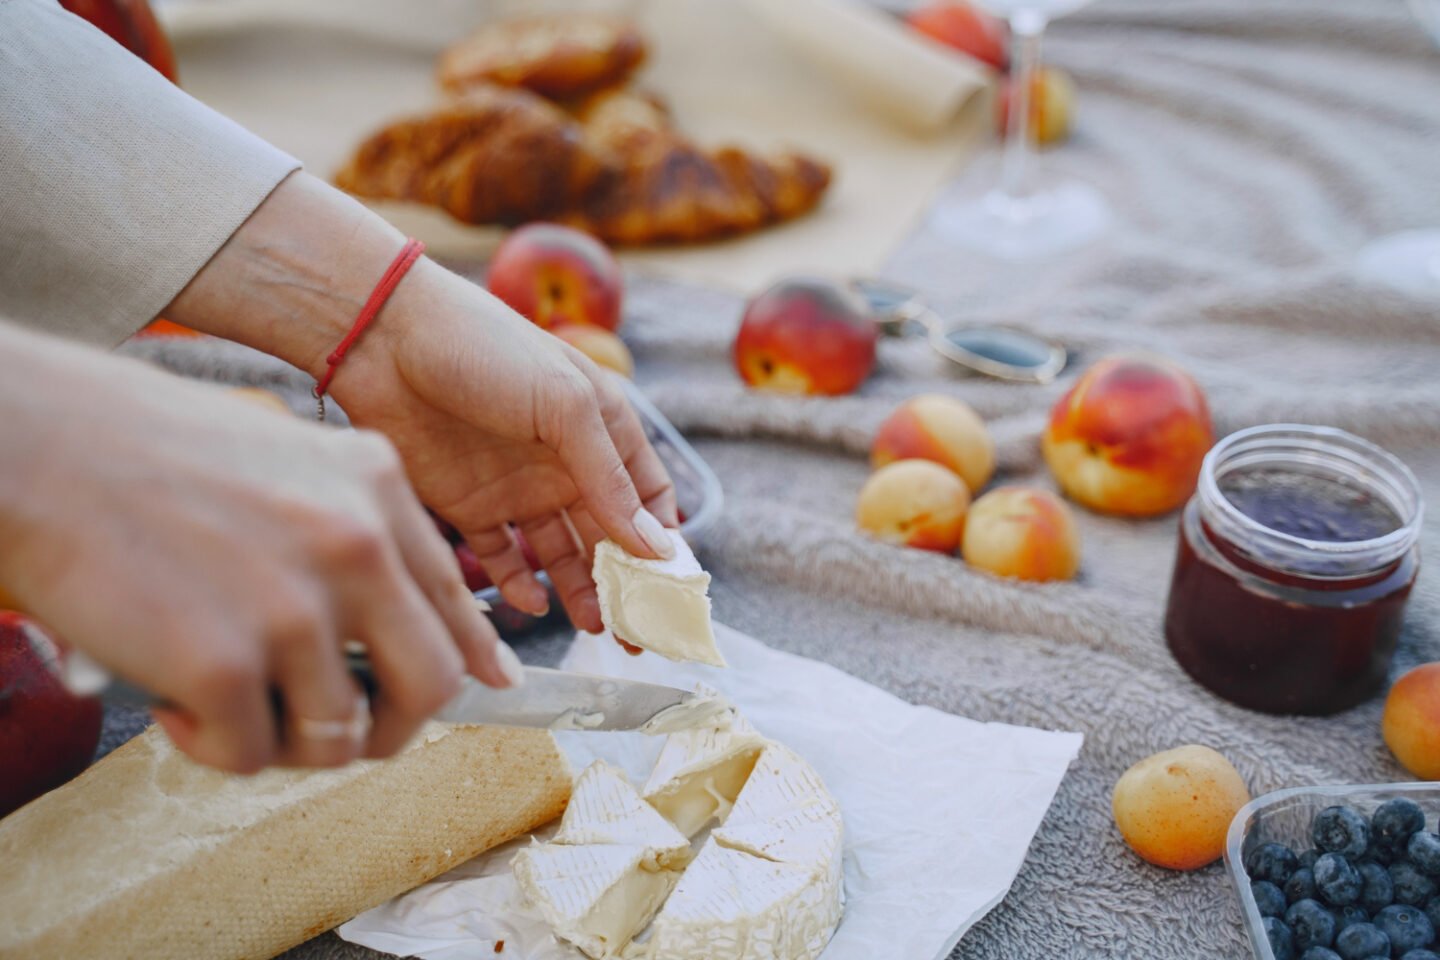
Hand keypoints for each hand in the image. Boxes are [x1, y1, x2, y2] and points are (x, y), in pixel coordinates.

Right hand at [0, 323, 521, 772]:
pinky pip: (248, 753)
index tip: (482, 689)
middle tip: (337, 731)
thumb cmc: (141, 451)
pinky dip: (210, 745)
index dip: (470, 659)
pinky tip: (171, 699)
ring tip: (221, 701)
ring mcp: (296, 607)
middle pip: (428, 684)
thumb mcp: (284, 459)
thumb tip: (387, 614)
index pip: (455, 601)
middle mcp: (356, 544)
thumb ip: (348, 526)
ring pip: (336, 736)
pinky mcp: (226, 665)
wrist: (36, 444)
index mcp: (375, 487)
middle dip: (390, 727)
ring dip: (281, 739)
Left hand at [168, 173, 678, 632]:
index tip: (672, 592)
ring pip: (558, 556)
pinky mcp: (466, 506)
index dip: (662, 545)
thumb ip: (609, 480)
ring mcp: (516, 487)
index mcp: (601, 429)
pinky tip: (532, 604)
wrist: (384, 336)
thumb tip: (656, 547)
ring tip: (594, 627)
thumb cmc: (486, 348)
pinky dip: (518, 585)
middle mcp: (563, 463)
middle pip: (606, 537)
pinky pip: (501, 560)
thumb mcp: (565, 406)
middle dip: (624, 584)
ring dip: (578, 592)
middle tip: (637, 634)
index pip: (647, 499)